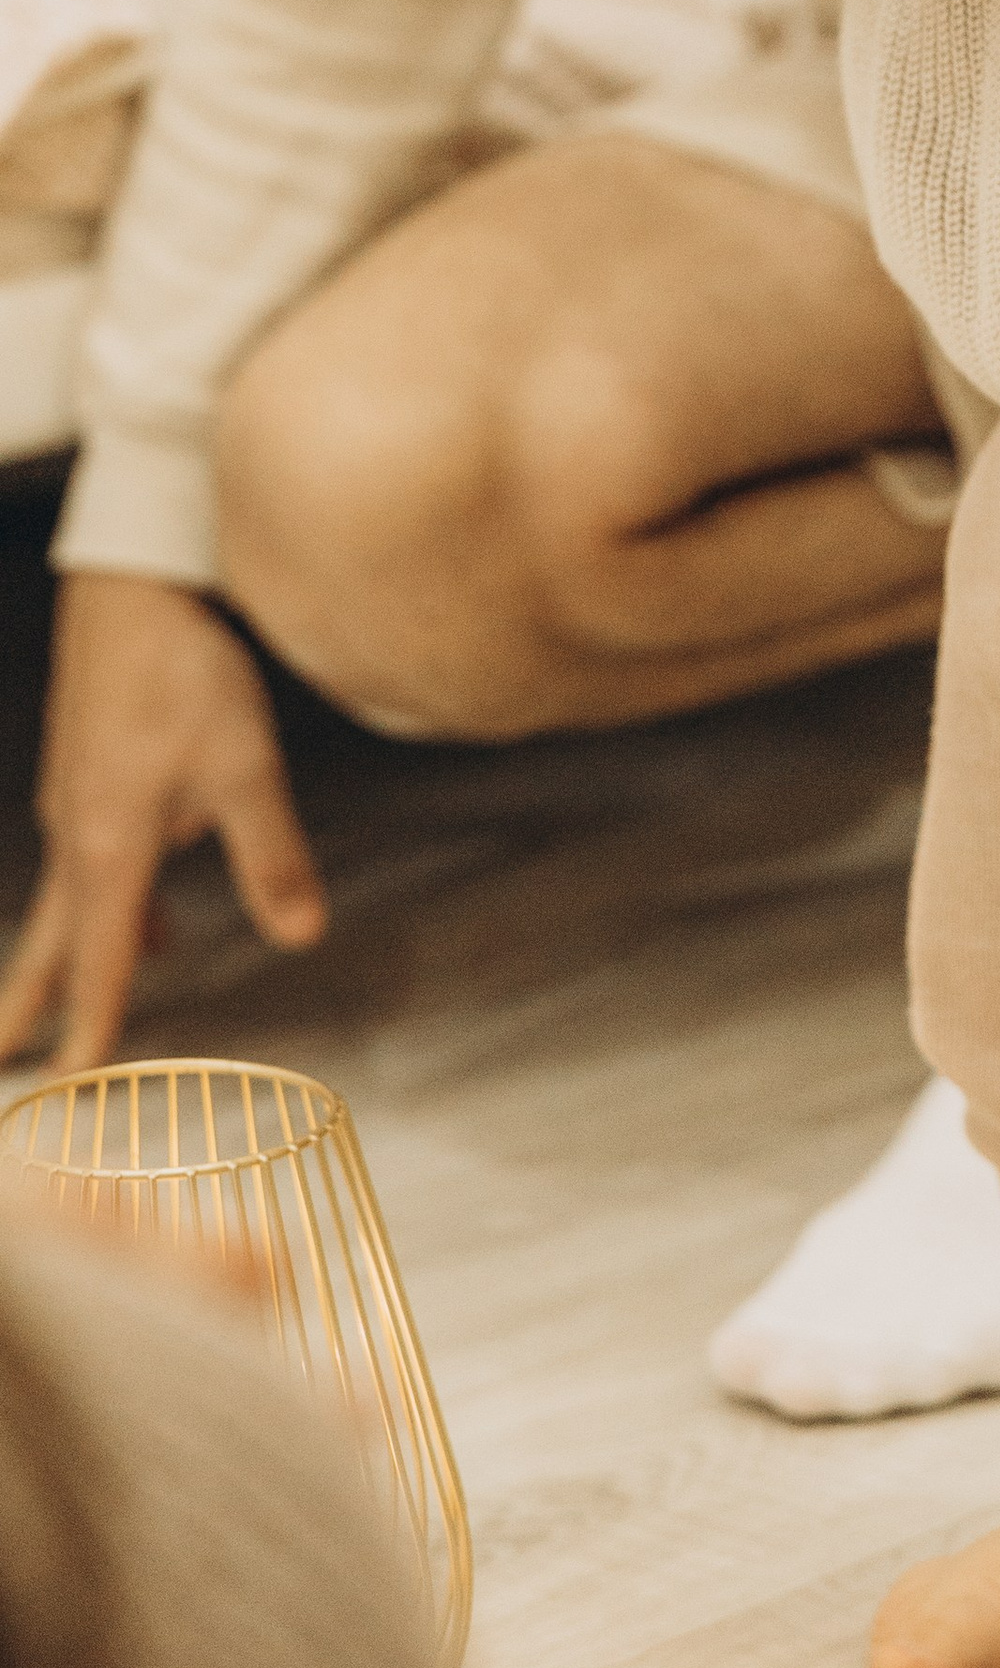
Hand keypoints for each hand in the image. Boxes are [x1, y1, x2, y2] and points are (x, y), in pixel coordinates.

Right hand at [0, 574, 326, 1068]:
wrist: (132, 585)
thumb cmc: (186, 671)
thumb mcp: (245, 766)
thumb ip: (273, 855)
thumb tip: (301, 933)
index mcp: (109, 848)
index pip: (98, 962)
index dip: (93, 1025)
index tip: (74, 1082)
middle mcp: (76, 832)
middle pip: (53, 939)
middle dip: (36, 1003)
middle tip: (9, 1059)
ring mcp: (72, 798)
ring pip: (70, 892)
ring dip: (79, 943)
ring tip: (108, 977)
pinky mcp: (81, 766)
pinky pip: (85, 849)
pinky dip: (104, 885)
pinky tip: (143, 875)